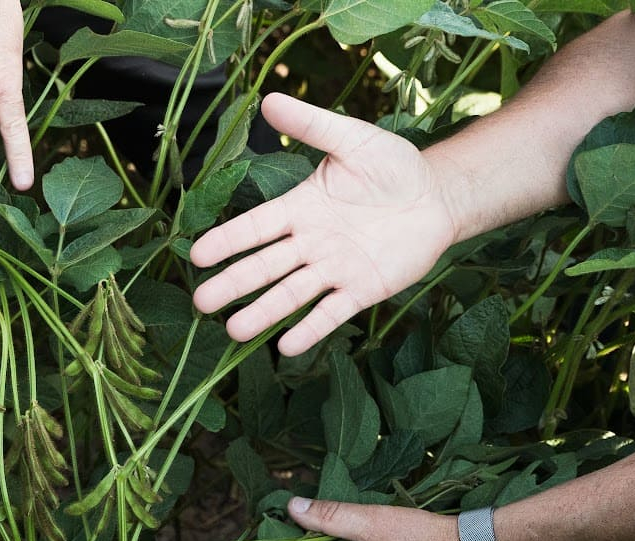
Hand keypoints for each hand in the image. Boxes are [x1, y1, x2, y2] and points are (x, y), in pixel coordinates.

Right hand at [190, 93, 460, 356]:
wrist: (437, 196)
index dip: (227, 241)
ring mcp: (332, 269)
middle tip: (202, 303)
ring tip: (234, 331)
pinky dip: (310, 329)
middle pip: (263, 266)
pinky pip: (330, 312)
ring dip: (263, 313)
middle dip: (233, 284)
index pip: (256, 227)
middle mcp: (309, 243)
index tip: (197, 255)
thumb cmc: (393, 167)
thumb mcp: (353, 139)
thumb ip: (312, 126)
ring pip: (290, 294)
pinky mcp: (359, 289)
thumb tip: (268, 100)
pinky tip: (287, 347)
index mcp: (300, 208)